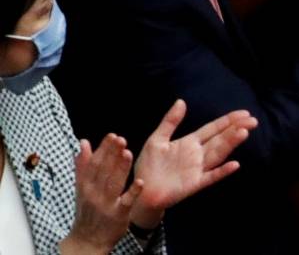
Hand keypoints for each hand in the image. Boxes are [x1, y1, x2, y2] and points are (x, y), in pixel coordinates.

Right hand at [65, 134, 139, 252]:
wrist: (87, 240)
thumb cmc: (87, 210)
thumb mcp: (81, 188)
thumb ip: (83, 164)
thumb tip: (84, 142)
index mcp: (85, 185)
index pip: (94, 164)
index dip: (103, 149)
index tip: (112, 135)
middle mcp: (94, 193)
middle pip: (103, 171)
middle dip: (111, 154)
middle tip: (120, 138)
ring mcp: (106, 204)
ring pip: (113, 183)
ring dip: (120, 168)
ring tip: (127, 152)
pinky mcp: (118, 215)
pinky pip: (126, 202)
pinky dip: (133, 192)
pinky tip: (141, 181)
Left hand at [129, 100, 256, 229]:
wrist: (141, 191)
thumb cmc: (148, 166)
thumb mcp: (156, 139)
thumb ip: (170, 121)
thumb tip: (181, 101)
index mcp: (190, 142)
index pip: (213, 129)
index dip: (228, 121)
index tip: (244, 113)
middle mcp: (198, 154)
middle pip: (220, 139)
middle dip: (236, 129)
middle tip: (253, 121)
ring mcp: (197, 169)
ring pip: (218, 154)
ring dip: (231, 144)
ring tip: (244, 133)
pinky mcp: (194, 184)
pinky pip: (210, 177)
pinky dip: (222, 171)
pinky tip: (235, 165)